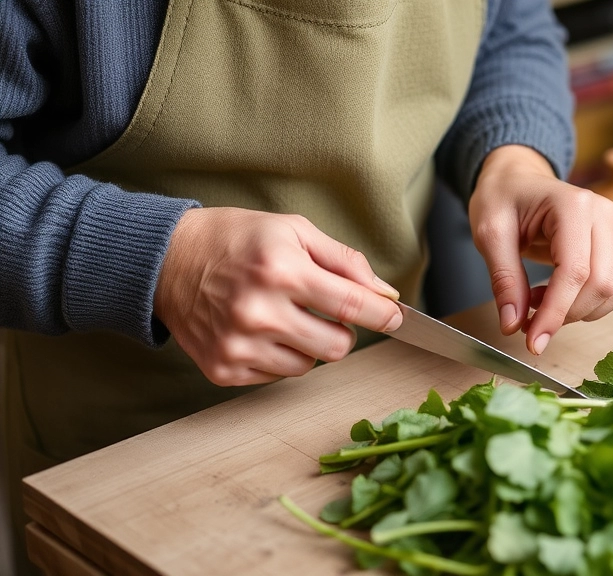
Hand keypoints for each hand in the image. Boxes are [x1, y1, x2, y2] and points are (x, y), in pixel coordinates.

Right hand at [154, 207, 401, 385]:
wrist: (165, 261)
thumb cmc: (234, 240)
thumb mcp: (293, 230)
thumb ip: (345, 261)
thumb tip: (385, 293)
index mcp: (280, 270)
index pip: (351, 304)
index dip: (383, 314)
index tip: (395, 317)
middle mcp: (258, 311)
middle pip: (337, 347)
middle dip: (342, 330)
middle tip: (325, 311)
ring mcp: (239, 345)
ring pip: (310, 365)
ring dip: (310, 345)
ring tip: (285, 316)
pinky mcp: (224, 369)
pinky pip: (278, 376)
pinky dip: (280, 357)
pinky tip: (261, 331)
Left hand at [469, 145, 612, 354]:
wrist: (517, 179)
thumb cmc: (502, 198)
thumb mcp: (489, 234)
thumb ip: (503, 279)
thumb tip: (513, 324)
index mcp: (574, 205)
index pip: (575, 271)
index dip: (556, 312)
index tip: (533, 341)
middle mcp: (604, 215)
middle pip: (601, 286)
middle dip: (565, 315)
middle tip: (526, 321)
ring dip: (577, 312)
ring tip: (536, 300)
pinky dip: (586, 305)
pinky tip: (554, 296)